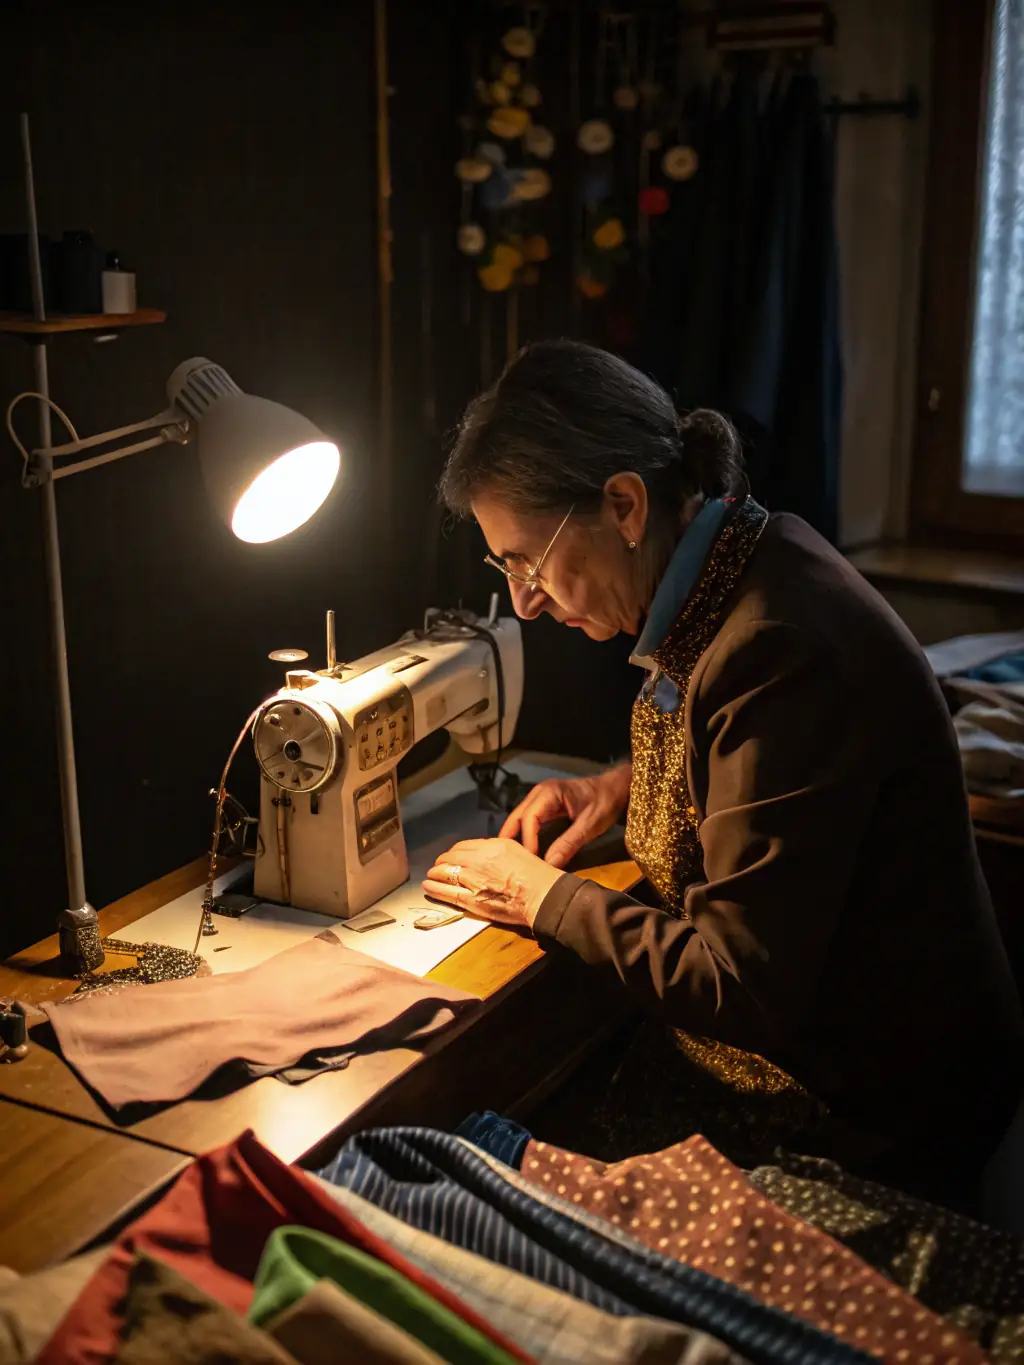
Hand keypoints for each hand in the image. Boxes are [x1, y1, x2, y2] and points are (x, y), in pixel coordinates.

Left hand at [423, 839, 565, 929]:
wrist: (542, 895)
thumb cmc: (536, 875)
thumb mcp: (517, 851)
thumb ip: (496, 850)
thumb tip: (482, 853)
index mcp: (492, 846)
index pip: (464, 846)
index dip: (454, 852)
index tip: (452, 856)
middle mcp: (479, 860)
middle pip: (451, 858)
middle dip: (442, 862)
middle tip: (438, 866)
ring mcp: (473, 880)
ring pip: (445, 873)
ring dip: (435, 874)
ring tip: (430, 876)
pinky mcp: (471, 899)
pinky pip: (447, 892)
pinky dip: (435, 889)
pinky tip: (428, 887)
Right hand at [499, 763, 631, 868]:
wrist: (615, 789)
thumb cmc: (604, 803)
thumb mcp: (590, 825)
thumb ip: (569, 843)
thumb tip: (549, 864)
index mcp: (549, 793)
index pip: (529, 818)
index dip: (527, 841)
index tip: (529, 862)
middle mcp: (539, 793)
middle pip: (516, 817)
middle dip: (509, 839)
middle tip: (505, 863)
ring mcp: (540, 799)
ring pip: (519, 819)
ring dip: (513, 838)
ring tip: (510, 861)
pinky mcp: (544, 806)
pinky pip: (527, 821)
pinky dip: (522, 835)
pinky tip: (521, 851)